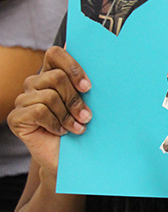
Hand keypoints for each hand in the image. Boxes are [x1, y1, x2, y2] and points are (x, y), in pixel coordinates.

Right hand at [7, 47, 91, 178]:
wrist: (71, 158)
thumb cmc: (83, 125)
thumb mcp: (90, 101)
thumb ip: (89, 82)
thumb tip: (107, 53)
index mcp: (52, 73)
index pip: (55, 53)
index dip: (72, 66)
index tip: (88, 87)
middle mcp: (35, 83)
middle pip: (56, 77)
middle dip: (75, 99)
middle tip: (87, 116)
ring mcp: (23, 100)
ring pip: (49, 96)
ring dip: (68, 114)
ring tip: (77, 127)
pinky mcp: (16, 117)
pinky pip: (38, 111)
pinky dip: (55, 123)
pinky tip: (60, 132)